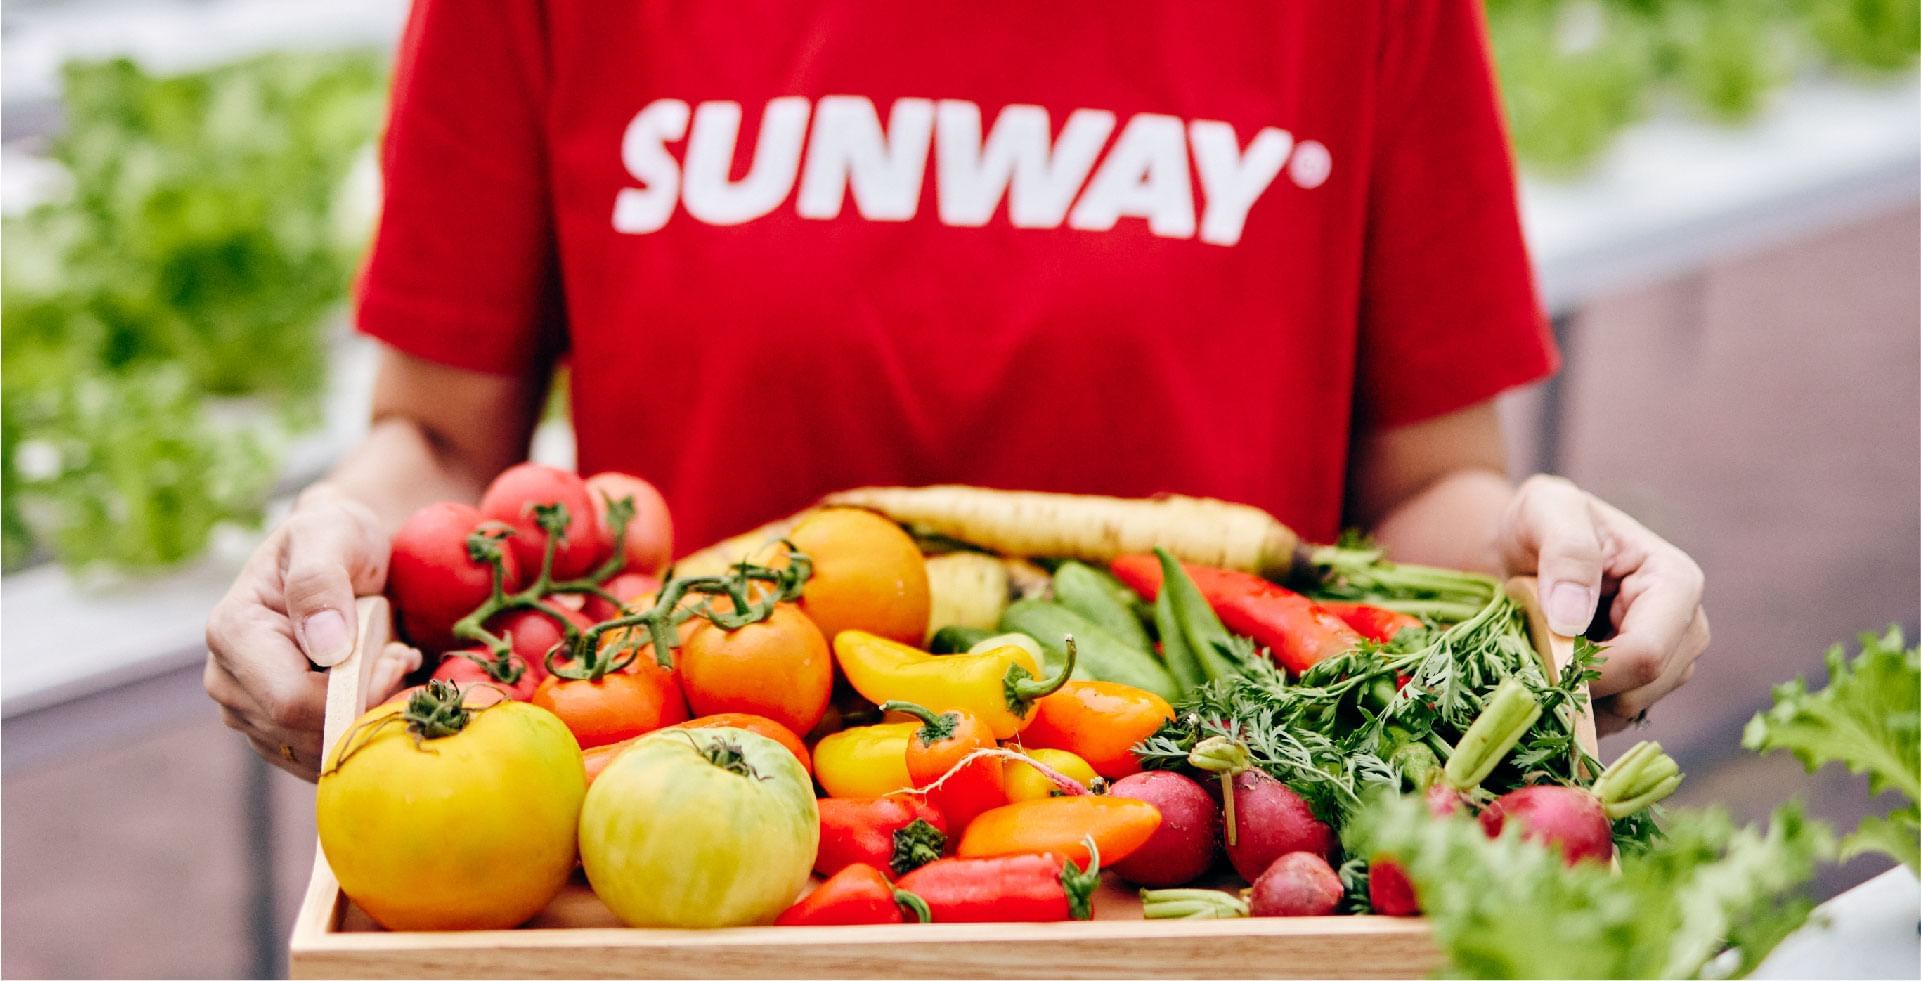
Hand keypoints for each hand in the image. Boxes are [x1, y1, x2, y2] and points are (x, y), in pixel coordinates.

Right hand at [204, 485, 419, 779]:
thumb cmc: (339, 537)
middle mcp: (227, 679)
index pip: (290, 701)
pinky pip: (321, 758)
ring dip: (365, 718)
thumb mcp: (333, 535)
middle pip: (303, 734)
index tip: (398, 658)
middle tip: (400, 659)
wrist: (344, 554)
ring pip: (314, 753)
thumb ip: (320, 582)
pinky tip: (376, 691)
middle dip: (365, 705)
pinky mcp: (273, 733)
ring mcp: (246, 711)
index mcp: (232, 631)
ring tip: (387, 666)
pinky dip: (358, 732)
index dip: (354, 694)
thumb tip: (324, 644)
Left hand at [1497, 475, 1708, 735]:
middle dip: (1583, 683)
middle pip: (1642, 688)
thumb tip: (1572, 618)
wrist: (1529, 544)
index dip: (1592, 670)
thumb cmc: (1541, 520)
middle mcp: (1687, 625)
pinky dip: (1581, 705)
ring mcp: (1672, 657)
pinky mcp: (1648, 680)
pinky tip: (1554, 672)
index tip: (1543, 658)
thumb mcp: (1546, 510)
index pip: (1646, 653)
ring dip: (1578, 694)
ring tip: (1543, 652)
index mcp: (1675, 581)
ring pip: (1630, 707)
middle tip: (1535, 652)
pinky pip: (1616, 714)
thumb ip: (1566, 551)